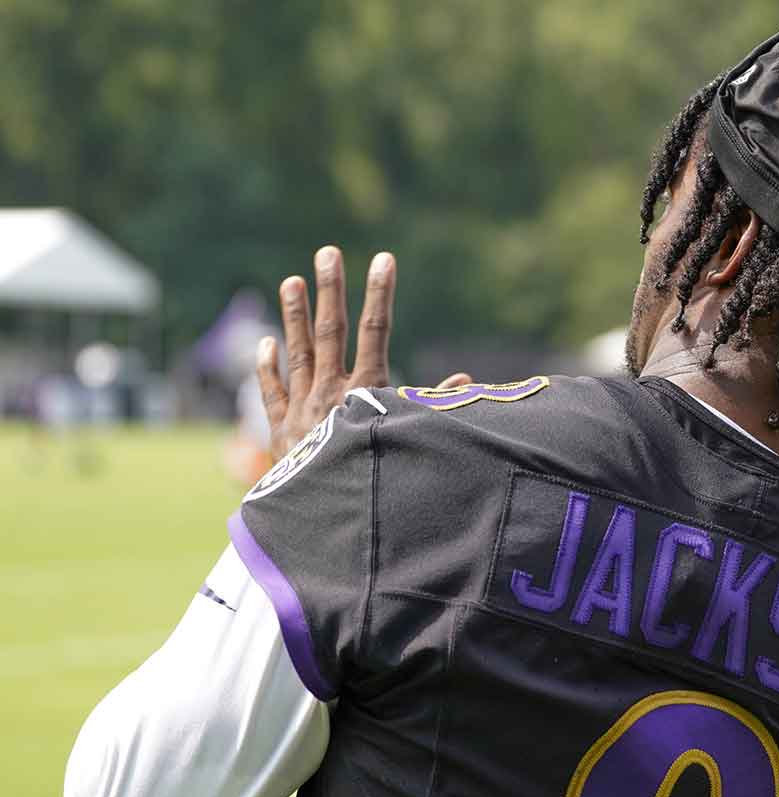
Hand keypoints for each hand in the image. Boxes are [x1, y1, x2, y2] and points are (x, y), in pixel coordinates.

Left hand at [257, 246, 469, 459]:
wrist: (326, 517)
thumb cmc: (377, 474)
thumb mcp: (410, 439)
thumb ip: (434, 406)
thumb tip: (467, 381)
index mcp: (364, 392)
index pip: (376, 332)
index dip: (380, 294)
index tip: (384, 259)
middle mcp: (329, 392)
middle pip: (331, 331)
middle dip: (332, 289)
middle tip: (328, 252)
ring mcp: (302, 407)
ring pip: (297, 352)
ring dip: (294, 315)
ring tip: (292, 280)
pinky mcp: (281, 429)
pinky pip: (272, 391)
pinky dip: (268, 366)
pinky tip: (266, 341)